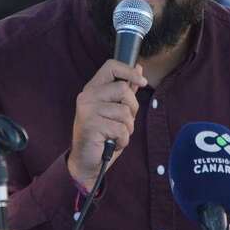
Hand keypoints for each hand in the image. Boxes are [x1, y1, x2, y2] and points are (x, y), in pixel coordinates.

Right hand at [68, 60, 146, 189]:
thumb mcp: (116, 110)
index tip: (143, 81)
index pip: (111, 67)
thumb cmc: (103, 135)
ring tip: (115, 135)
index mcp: (92, 89)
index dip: (129, 71)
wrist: (86, 162)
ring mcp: (87, 110)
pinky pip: (121, 129)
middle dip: (132, 108)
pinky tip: (111, 143)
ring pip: (125, 112)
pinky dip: (122, 140)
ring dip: (127, 128)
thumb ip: (126, 90)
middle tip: (124, 122)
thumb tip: (139, 68)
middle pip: (123, 89)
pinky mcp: (91, 126)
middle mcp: (87, 96)